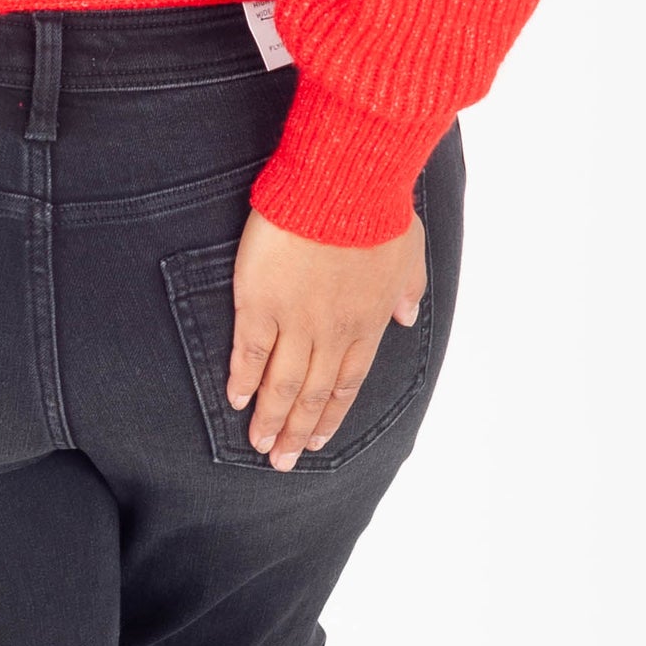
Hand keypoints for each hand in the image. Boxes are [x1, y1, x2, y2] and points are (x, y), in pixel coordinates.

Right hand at [228, 204, 426, 470]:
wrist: (344, 184)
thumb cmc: (377, 208)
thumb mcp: (410, 252)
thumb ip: (408, 289)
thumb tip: (408, 315)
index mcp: (368, 322)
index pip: (348, 383)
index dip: (331, 415)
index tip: (318, 440)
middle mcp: (333, 332)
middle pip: (313, 394)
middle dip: (298, 432)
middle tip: (282, 461)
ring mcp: (296, 320)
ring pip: (283, 384)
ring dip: (271, 419)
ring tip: (259, 445)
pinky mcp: (261, 302)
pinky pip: (250, 351)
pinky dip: (243, 379)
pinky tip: (236, 399)